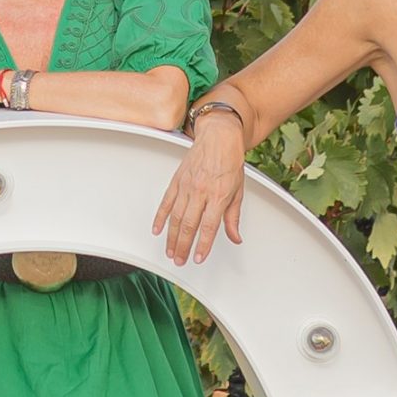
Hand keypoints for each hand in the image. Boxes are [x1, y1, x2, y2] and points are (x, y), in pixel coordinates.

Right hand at [152, 113, 247, 263]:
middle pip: (189, 225)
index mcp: (219, 195)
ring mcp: (186, 186)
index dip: (203, 245)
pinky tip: (157, 230)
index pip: (209, 226)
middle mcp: (201, 192)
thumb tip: (235, 237)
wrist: (218, 137)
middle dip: (183, 246)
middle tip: (180, 260)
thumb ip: (233, 217)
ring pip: (176, 217)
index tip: (199, 257)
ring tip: (170, 251)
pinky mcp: (177, 181)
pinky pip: (166, 202)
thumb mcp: (239, 190)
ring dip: (172, 237)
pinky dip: (160, 217)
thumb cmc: (230, 161)